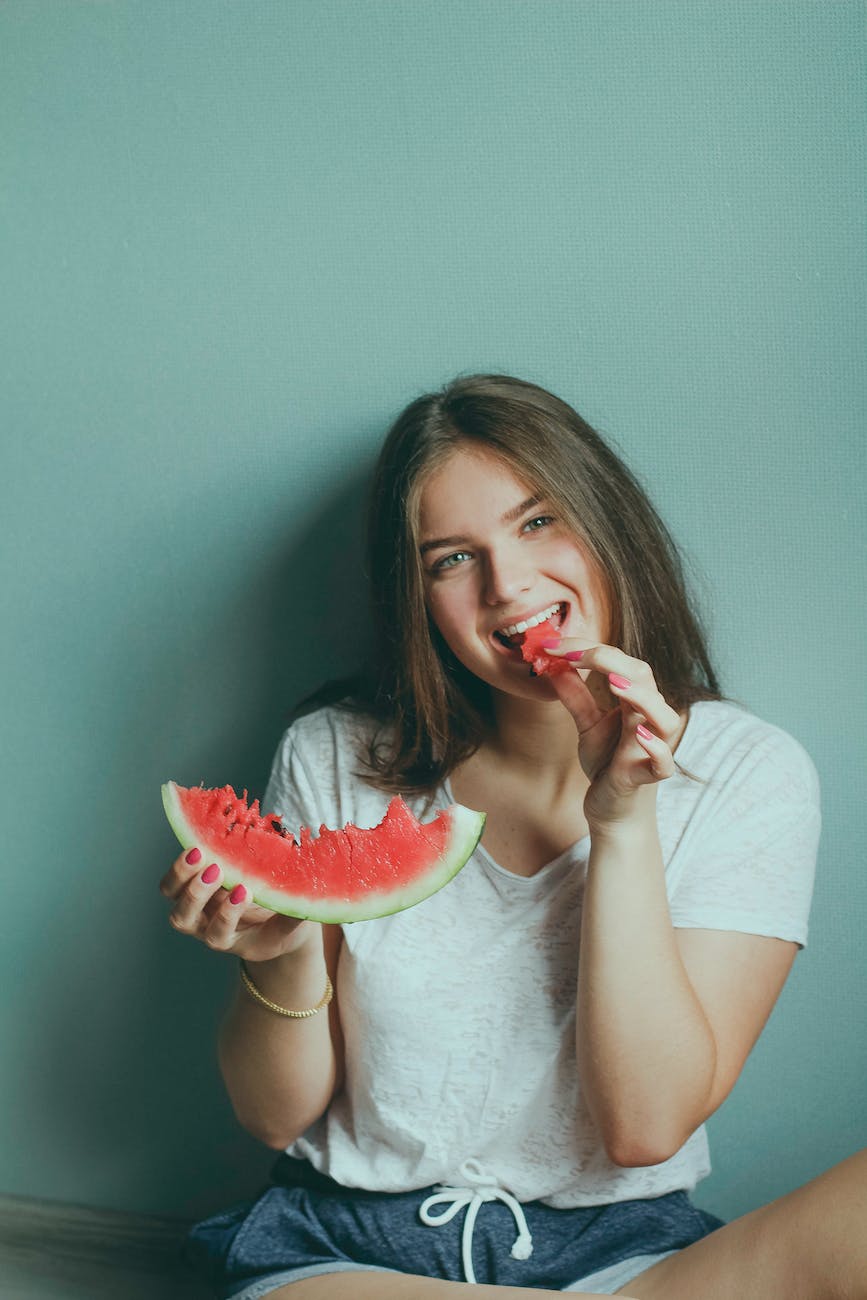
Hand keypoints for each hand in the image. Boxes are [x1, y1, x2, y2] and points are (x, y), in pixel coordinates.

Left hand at [159, 850, 315, 961]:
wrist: (267, 921)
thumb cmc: (281, 924)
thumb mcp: (291, 925)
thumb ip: (295, 915)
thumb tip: (308, 898)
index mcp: (229, 940)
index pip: (219, 934)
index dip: (227, 914)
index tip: (245, 891)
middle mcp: (204, 926)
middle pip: (184, 919)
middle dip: (198, 893)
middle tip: (216, 870)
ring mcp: (194, 906)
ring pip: (173, 896)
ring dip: (182, 875)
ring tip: (199, 853)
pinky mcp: (190, 886)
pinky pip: (175, 878)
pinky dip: (182, 863)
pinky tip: (199, 843)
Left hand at [543, 640, 683, 830]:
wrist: (612, 811)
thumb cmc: (607, 763)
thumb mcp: (587, 725)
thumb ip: (576, 697)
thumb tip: (555, 666)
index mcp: (635, 701)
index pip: (619, 663)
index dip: (588, 649)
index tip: (553, 645)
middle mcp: (649, 719)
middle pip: (643, 678)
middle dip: (610, 660)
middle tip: (573, 653)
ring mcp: (651, 748)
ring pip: (663, 717)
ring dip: (641, 697)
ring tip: (614, 682)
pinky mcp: (647, 777)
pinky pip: (663, 763)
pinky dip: (656, 748)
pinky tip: (639, 735)